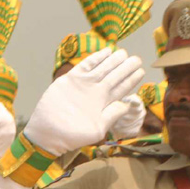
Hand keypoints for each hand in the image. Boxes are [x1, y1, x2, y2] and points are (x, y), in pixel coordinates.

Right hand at [21, 48, 145, 156]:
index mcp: (104, 102)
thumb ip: (112, 115)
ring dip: (114, 60)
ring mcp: (84, 84)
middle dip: (126, 66)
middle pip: (115, 75)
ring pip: (103, 67)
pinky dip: (96, 57)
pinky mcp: (71, 79)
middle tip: (136, 59)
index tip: (141, 70)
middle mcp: (96, 91)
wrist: (49, 133)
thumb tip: (126, 104)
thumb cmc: (73, 136)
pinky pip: (86, 64)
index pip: (122, 87)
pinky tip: (106, 52)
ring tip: (124, 53)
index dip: (131, 78)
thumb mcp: (98, 129)